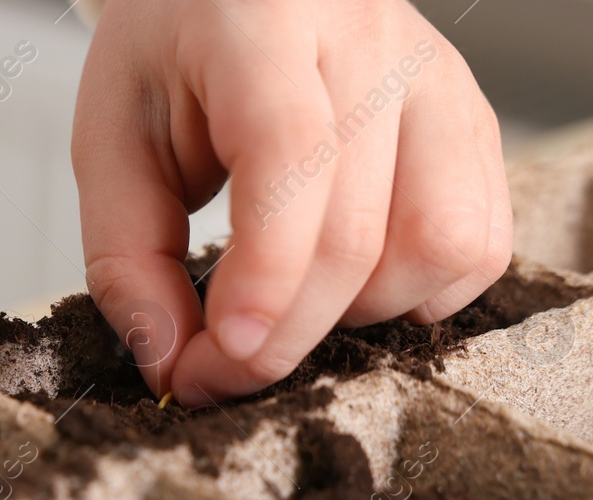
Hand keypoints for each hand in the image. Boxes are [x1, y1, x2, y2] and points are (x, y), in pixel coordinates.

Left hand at [72, 0, 509, 401]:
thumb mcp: (109, 143)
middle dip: (286, 334)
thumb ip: (126, 260)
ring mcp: (438, 78)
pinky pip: (483, 242)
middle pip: (359, 231)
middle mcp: (369, 40)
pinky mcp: (473, 119)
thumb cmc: (170, 60)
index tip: (221, 357)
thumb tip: (173, 367)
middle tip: (220, 371)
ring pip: (443, 242)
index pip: (290, 159)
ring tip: (295, 303)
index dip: (265, 279)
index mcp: (262, 24)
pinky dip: (422, 296)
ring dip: (362, 314)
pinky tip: (355, 286)